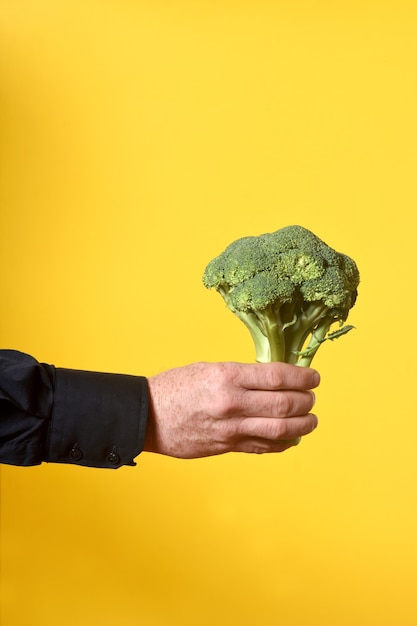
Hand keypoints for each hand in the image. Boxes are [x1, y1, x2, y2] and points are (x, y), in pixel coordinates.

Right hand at [144, 362, 318, 457]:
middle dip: (306, 401)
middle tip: (312, 398)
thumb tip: (274, 379)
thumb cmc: (175, 387)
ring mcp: (231, 429)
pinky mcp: (227, 447)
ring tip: (310, 420)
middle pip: (284, 404)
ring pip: (280, 429)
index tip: (313, 377)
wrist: (146, 416)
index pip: (277, 376)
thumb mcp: (208, 368)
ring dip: (303, 425)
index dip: (302, 377)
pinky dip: (283, 444)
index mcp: (227, 377)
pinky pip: (263, 447)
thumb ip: (241, 375)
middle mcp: (232, 403)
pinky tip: (291, 438)